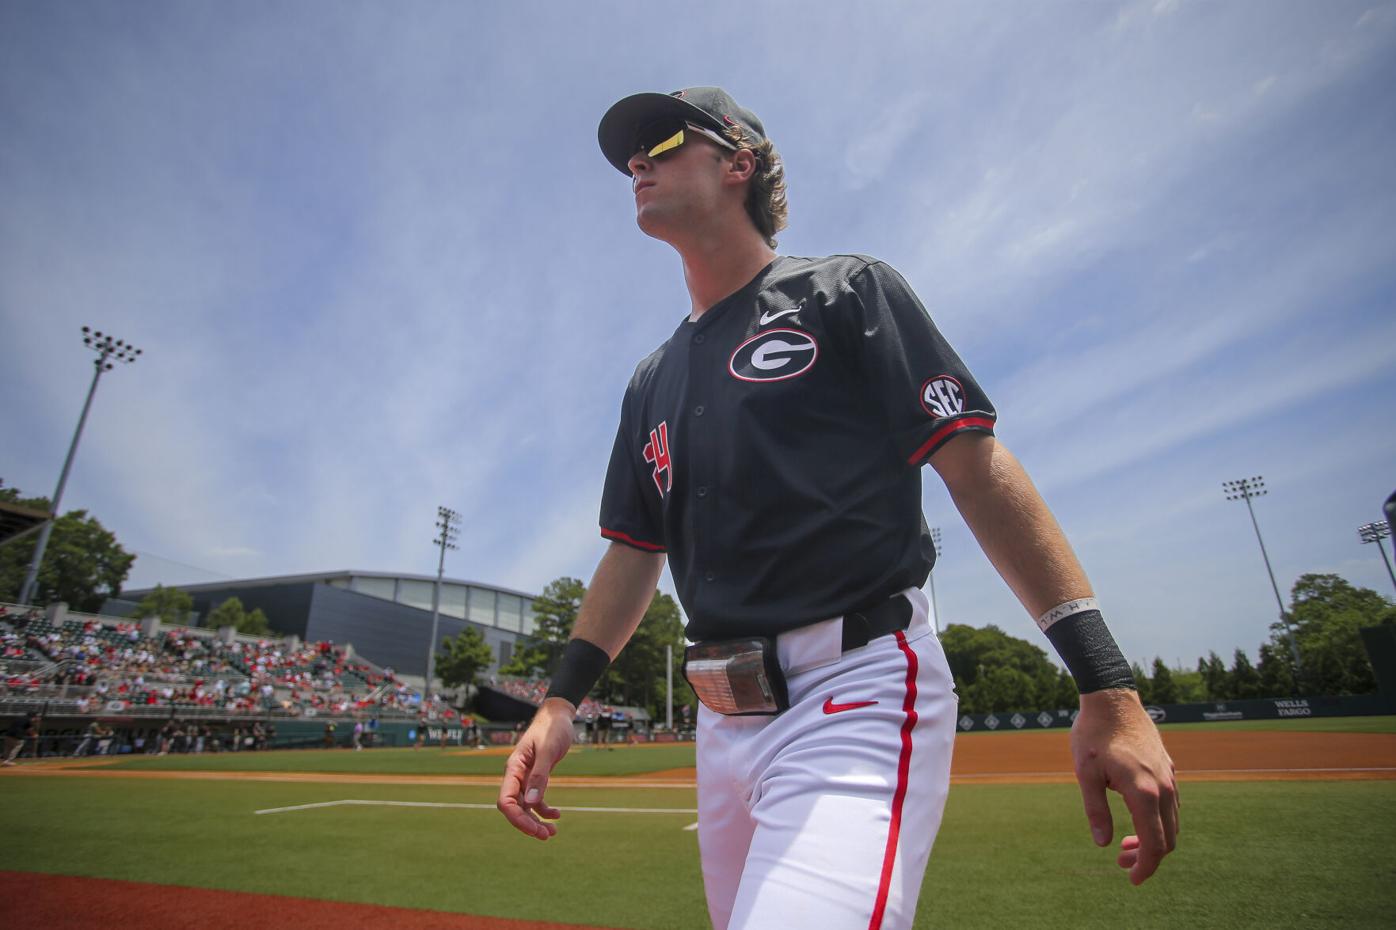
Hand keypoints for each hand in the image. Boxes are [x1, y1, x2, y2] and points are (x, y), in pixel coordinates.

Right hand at [497, 698, 575, 840]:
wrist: (558, 715)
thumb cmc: (552, 728)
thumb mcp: (548, 750)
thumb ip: (540, 775)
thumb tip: (531, 802)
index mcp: (514, 768)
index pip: (506, 800)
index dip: (516, 818)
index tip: (534, 830)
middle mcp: (516, 775)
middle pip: (515, 807)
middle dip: (527, 824)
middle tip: (547, 836)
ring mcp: (525, 777)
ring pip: (525, 806)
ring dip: (536, 821)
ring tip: (553, 833)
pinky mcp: (536, 776)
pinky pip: (536, 799)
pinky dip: (545, 809)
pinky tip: (557, 815)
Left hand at [1071, 688, 1178, 884]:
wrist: (1113, 698)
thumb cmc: (1094, 734)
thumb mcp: (1086, 774)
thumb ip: (1095, 810)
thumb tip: (1102, 843)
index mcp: (1144, 792)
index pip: (1154, 844)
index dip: (1145, 867)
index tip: (1131, 879)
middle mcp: (1164, 788)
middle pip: (1168, 839)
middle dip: (1147, 857)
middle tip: (1119, 862)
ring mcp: (1170, 778)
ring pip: (1171, 824)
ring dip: (1152, 840)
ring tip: (1122, 844)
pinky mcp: (1169, 769)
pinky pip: (1171, 806)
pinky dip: (1158, 822)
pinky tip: (1135, 820)